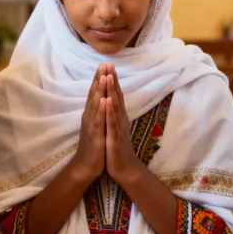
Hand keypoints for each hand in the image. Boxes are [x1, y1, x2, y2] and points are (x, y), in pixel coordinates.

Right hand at [71, 65, 106, 182]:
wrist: (86, 165)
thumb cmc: (94, 145)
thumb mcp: (97, 125)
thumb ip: (98, 112)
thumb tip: (101, 99)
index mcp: (92, 113)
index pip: (96, 92)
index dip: (100, 78)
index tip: (105, 64)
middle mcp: (90, 116)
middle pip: (94, 94)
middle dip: (99, 79)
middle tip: (103, 63)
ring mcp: (91, 125)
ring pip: (95, 104)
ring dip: (99, 90)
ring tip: (103, 76)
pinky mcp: (95, 135)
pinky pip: (98, 121)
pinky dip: (100, 110)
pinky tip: (103, 100)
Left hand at [105, 65, 142, 186]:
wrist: (125, 170)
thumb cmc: (117, 150)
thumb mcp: (114, 130)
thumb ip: (114, 116)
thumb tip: (111, 103)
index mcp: (118, 117)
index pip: (115, 95)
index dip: (112, 80)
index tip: (108, 65)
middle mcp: (119, 119)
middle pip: (116, 96)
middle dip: (112, 80)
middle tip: (109, 64)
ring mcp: (118, 128)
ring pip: (114, 106)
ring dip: (111, 91)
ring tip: (108, 76)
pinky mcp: (114, 138)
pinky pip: (111, 123)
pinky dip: (109, 111)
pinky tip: (107, 101)